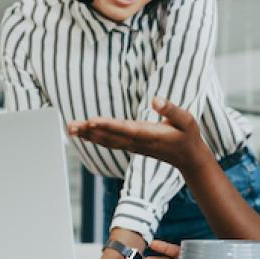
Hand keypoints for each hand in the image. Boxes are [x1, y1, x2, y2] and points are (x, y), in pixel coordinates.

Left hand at [67, 97, 202, 170]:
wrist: (189, 158)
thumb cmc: (188, 135)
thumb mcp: (187, 120)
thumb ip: (171, 110)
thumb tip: (155, 100)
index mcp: (149, 135)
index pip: (125, 129)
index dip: (108, 125)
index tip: (92, 121)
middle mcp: (138, 142)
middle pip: (110, 137)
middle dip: (90, 131)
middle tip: (70, 126)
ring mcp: (134, 146)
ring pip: (107, 141)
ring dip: (88, 135)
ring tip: (71, 129)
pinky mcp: (132, 145)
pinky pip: (110, 142)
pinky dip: (96, 138)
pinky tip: (85, 134)